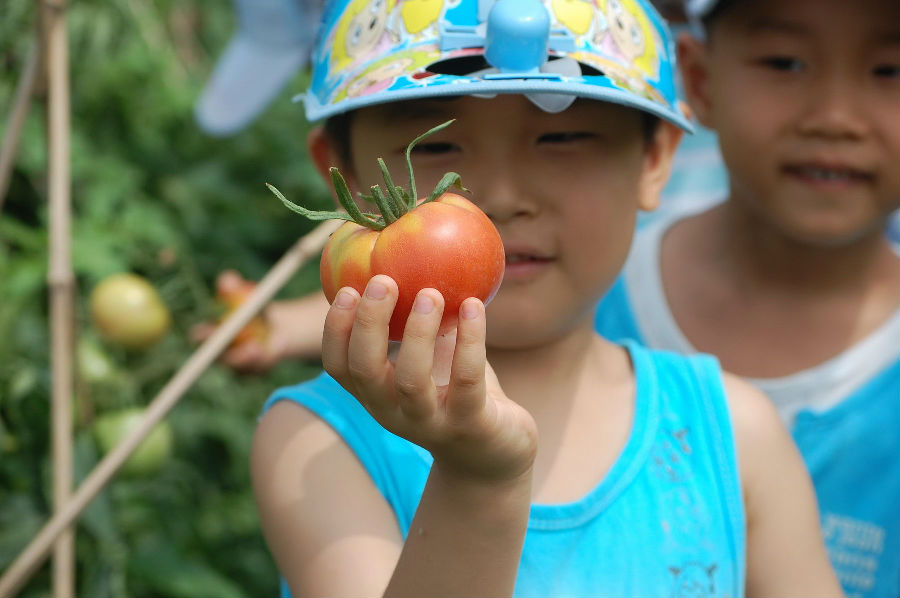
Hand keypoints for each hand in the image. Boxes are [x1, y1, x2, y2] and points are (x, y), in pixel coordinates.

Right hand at [191, 270, 327, 372]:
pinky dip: (272, 358)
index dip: (206, 336)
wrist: (274, 326)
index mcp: (209, 333)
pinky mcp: (249, 374)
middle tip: (254, 347)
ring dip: (260, 357)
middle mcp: (217, 353)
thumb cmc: (255, 307)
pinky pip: (259, 370)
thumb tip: (227, 279)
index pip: (199, 337)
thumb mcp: (249, 295)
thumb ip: (235, 288)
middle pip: (219, 360)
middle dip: (235, 356)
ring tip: (278, 342)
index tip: (221, 331)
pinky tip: (280, 345)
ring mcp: (233, 366)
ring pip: (242, 368)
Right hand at [322, 274, 537, 482]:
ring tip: (430, 293)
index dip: (335, 329)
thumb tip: (405, 256)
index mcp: (375, 394)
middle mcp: (394, 412)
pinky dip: (470, 340)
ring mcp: (431, 423)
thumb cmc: (453, 390)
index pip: (339, 366)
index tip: (347, 288)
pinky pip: (467, 380)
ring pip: (411, 380)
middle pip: (366, 370)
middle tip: (384, 281)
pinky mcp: (471, 424)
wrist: (494, 453)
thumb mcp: (427, 357)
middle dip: (369, 323)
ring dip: (417, 332)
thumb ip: (412, 323)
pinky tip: (474, 306)